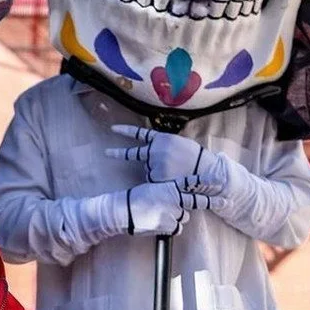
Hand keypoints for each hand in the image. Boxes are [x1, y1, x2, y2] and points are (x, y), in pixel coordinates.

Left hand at [107, 124, 224, 193]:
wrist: (203, 169)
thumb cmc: (194, 157)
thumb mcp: (178, 143)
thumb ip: (163, 146)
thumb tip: (150, 155)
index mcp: (161, 139)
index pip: (139, 134)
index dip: (126, 131)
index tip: (113, 129)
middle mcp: (154, 150)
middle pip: (134, 154)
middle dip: (118, 153)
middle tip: (106, 153)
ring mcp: (154, 163)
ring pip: (148, 169)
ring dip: (156, 172)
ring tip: (173, 172)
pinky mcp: (156, 175)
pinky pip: (152, 179)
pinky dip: (158, 181)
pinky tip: (170, 178)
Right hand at [126, 181, 222, 235]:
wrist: (124, 211)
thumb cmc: (137, 199)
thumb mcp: (154, 188)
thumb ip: (170, 193)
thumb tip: (181, 204)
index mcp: (170, 187)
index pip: (192, 183)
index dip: (207, 182)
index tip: (220, 181)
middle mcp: (174, 198)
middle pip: (197, 201)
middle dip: (213, 202)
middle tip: (226, 202)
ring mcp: (172, 212)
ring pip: (184, 217)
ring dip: (176, 218)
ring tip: (159, 215)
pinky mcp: (169, 224)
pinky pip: (177, 228)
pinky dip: (170, 228)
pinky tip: (158, 224)